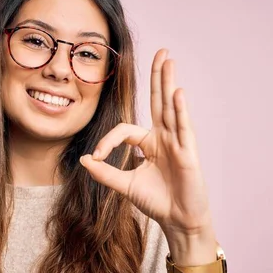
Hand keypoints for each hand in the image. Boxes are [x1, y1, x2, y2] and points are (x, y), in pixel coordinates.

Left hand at [80, 49, 213, 241]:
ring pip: (172, 108)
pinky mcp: (188, 152)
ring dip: (169, 83)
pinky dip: (180, 110)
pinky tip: (177, 92)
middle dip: (158, 77)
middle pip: (159, 101)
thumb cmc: (155, 201)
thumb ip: (104, 172)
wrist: (176, 221)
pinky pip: (182, 127)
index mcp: (149, 143)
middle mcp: (164, 138)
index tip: (97, 157)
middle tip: (161, 52)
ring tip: (168, 60)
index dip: (107, 140)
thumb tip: (83, 159)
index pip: (125, 130)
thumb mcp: (124, 185)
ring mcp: (177, 142)